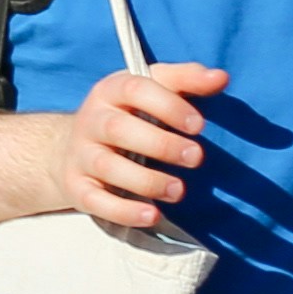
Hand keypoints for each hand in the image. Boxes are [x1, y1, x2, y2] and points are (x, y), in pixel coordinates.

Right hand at [59, 61, 228, 230]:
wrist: (71, 148)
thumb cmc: (127, 116)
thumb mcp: (151, 91)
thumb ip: (186, 81)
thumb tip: (221, 77)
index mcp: (110, 92)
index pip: (134, 89)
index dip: (168, 105)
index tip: (199, 125)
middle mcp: (91, 120)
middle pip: (117, 128)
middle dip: (161, 144)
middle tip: (195, 157)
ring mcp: (81, 155)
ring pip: (107, 166)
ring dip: (146, 180)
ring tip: (179, 191)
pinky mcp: (77, 187)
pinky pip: (95, 200)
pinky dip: (122, 210)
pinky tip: (152, 216)